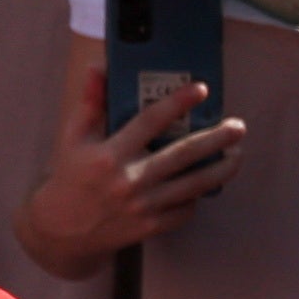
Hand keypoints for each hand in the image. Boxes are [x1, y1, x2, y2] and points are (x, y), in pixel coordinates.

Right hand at [18, 58, 254, 274]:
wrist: (61, 231)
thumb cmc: (70, 177)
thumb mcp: (74, 138)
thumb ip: (91, 102)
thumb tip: (98, 67)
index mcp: (110, 154)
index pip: (150, 121)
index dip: (178, 102)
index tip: (201, 90)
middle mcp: (129, 180)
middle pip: (184, 155)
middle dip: (216, 139)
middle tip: (238, 127)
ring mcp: (142, 207)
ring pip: (193, 186)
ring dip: (220, 170)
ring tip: (237, 156)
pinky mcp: (149, 227)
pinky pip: (184, 211)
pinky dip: (196, 198)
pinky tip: (203, 186)